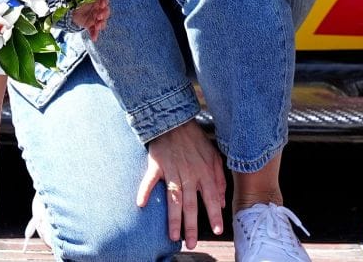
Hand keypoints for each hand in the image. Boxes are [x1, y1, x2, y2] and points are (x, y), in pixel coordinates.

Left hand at [70, 0, 109, 39]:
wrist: (68, 10)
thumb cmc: (76, 1)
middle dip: (104, 15)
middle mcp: (98, 9)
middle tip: (99, 16)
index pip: (104, 0)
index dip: (105, 2)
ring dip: (101, 24)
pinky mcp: (90, 25)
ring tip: (97, 26)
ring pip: (101, 22)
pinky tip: (94, 38)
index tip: (102, 5)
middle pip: (105, 12)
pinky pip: (94, 30)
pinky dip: (94, 34)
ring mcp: (95, 17)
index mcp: (96, 0)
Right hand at [136, 120, 225, 246]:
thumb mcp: (214, 156)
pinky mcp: (156, 165)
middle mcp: (189, 173)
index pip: (210, 196)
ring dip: (173, 217)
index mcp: (204, 171)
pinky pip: (150, 180)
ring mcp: (172, 169)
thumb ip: (219, 178)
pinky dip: (144, 190)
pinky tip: (141, 204)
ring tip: (173, 236)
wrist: (176, 120)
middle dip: (191, 225)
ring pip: (173, 197)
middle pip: (190, 203)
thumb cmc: (196, 140)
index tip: (217, 230)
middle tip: (192, 243)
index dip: (213, 214)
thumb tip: (221, 201)